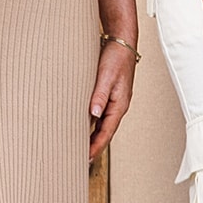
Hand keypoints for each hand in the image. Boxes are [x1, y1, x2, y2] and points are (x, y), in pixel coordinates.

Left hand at [88, 36, 136, 158]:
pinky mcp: (108, 95)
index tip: (86, 158)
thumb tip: (93, 114)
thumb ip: (100, 95)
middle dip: (94, 146)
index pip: (107, 132)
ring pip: (102, 125)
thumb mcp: (106, 77)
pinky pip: (100, 115)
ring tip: (80, 148)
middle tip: (81, 160)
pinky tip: (83, 126)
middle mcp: (118, 106)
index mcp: (120, 105)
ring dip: (93, 136)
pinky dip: (92, 124)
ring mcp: (114, 101)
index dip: (96, 146)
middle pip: (105, 132)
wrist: (122, 42)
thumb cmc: (116, 58)